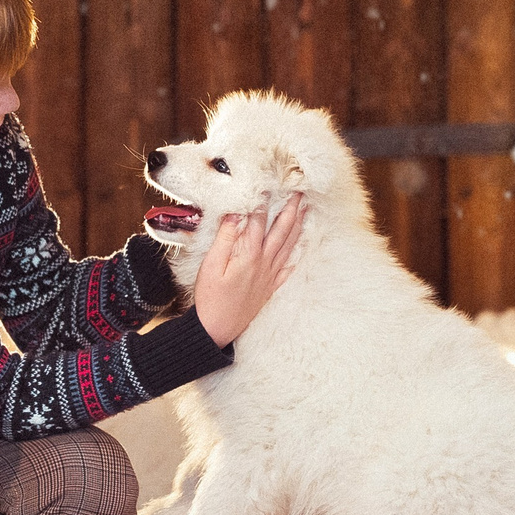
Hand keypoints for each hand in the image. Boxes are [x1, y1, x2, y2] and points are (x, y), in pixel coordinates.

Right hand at [191, 195, 304, 346]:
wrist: (216, 329)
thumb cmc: (210, 298)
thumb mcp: (211, 265)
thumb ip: (224, 238)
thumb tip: (235, 215)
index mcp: (248, 255)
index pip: (258, 221)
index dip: (263, 202)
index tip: (268, 184)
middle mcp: (263, 263)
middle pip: (281, 231)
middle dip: (290, 210)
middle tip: (300, 193)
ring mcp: (268, 277)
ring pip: (287, 246)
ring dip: (297, 227)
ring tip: (304, 211)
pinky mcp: (268, 289)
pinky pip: (286, 270)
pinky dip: (294, 257)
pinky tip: (299, 251)